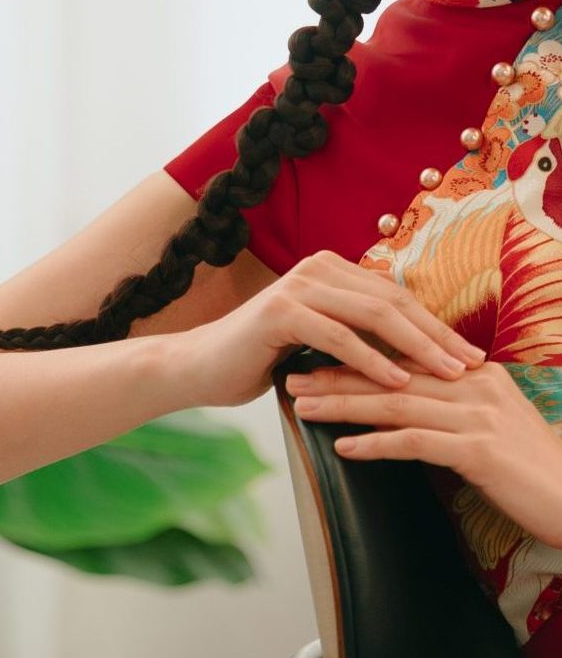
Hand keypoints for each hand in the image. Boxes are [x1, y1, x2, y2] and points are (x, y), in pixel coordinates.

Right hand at [171, 249, 484, 408]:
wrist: (202, 366)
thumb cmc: (262, 358)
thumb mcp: (318, 340)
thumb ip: (356, 332)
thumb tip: (415, 349)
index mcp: (330, 269)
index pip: (395, 296)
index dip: (435, 324)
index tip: (466, 353)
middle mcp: (317, 267)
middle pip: (392, 301)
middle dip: (436, 335)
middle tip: (469, 365)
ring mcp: (298, 285)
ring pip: (372, 314)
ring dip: (415, 347)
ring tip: (447, 375)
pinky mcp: (282, 311)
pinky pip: (338, 335)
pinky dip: (372, 359)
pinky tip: (398, 380)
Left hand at [287, 358, 561, 547]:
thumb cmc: (528, 462)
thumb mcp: (488, 418)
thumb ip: (448, 401)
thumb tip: (398, 399)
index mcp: (472, 371)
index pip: (401, 359)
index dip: (354, 359)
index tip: (314, 361)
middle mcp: (472, 385)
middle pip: (390, 376)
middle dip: (336, 376)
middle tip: (293, 379)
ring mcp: (477, 416)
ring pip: (395, 404)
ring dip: (344, 406)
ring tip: (305, 408)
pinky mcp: (479, 451)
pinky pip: (415, 443)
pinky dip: (376, 445)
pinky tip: (344, 449)